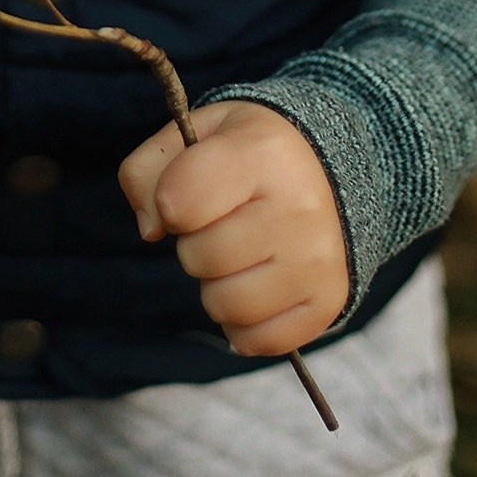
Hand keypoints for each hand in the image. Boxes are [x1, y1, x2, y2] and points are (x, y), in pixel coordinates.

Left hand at [118, 100, 349, 355]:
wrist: (322, 174)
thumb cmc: (245, 156)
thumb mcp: (193, 135)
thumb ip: (147, 171)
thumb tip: (151, 228)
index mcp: (262, 152)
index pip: (179, 201)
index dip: (167, 203)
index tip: (185, 193)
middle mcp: (300, 205)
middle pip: (200, 258)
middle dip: (194, 245)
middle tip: (219, 223)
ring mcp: (318, 259)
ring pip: (226, 306)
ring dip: (217, 286)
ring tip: (239, 254)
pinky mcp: (328, 302)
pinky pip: (257, 341)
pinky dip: (244, 322)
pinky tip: (257, 284)